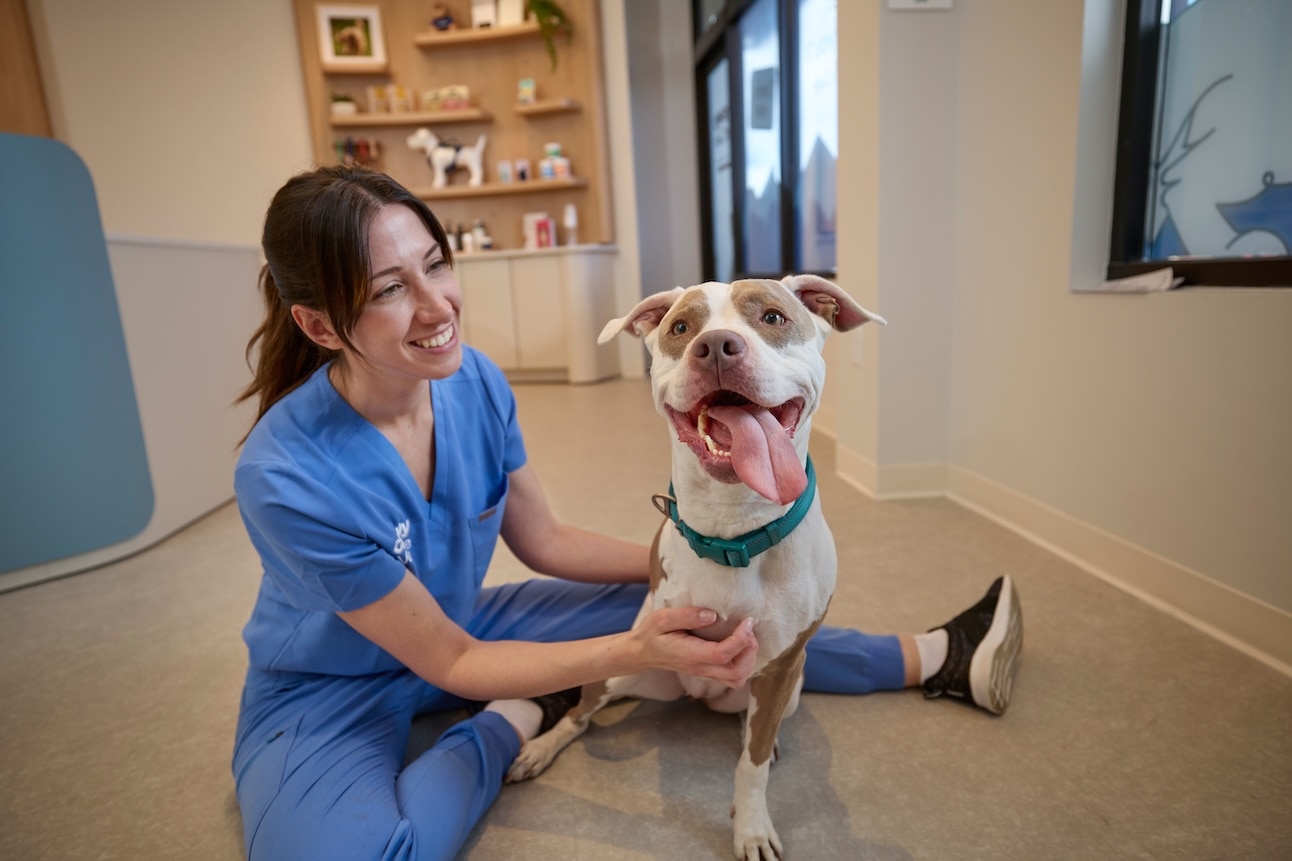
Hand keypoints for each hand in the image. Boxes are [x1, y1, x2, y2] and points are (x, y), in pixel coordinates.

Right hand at [634, 607, 758, 685]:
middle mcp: (700, 668)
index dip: (740, 639)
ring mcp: (704, 673)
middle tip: (749, 629)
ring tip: (747, 637)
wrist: (642, 653)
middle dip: (749, 651)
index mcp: (690, 655)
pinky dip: (743, 664)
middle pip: (735, 673)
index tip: (747, 621)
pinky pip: (732, 677)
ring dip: (748, 660)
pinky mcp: (707, 672)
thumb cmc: (651, 633)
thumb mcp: (662, 619)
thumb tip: (712, 615)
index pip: (722, 654)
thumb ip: (687, 616)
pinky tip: (740, 645)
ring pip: (736, 679)